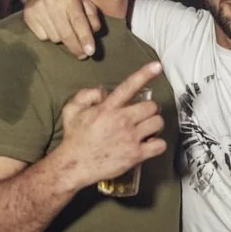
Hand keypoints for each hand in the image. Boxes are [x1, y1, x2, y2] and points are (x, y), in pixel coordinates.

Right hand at [23, 0, 100, 58]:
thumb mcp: (84, 1)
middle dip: (76, 48)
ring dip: (62, 39)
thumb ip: (92, 16)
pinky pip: (43, 37)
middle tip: (83, 55)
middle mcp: (52, 2)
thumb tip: (94, 33)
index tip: (90, 51)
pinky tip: (51, 26)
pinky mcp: (28, 17)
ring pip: (55, 38)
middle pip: (66, 34)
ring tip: (63, 28)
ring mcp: (38, 10)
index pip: (78, 21)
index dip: (85, 38)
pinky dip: (49, 36)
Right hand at [54, 63, 166, 189]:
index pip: (129, 86)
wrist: (74, 165)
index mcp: (107, 108)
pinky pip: (159, 145)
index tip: (157, 66)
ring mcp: (130, 138)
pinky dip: (158, 144)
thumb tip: (102, 91)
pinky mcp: (136, 155)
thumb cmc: (74, 138)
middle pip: (151, 106)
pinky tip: (150, 144)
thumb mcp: (72, 110)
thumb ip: (86, 95)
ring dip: (155, 125)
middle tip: (143, 114)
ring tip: (146, 128)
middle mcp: (121, 121)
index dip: (145, 74)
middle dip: (150, 109)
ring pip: (158, 123)